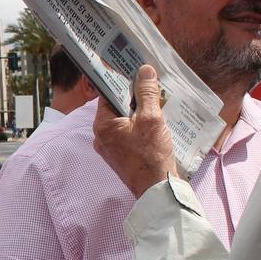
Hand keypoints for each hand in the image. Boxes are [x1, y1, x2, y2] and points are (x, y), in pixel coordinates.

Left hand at [92, 65, 179, 197]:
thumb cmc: (152, 154)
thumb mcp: (151, 119)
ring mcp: (111, 147)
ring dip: (141, 111)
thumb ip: (146, 93)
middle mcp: (102, 136)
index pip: (108, 94)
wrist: (157, 190)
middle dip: (135, 96)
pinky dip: (141, 126)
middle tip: (151, 83)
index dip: (123, 81)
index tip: (136, 69)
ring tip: (158, 100)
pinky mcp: (123, 156)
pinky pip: (130, 133)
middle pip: (117, 107)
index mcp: (102, 124)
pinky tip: (158, 121)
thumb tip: (144, 70)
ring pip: (125, 120)